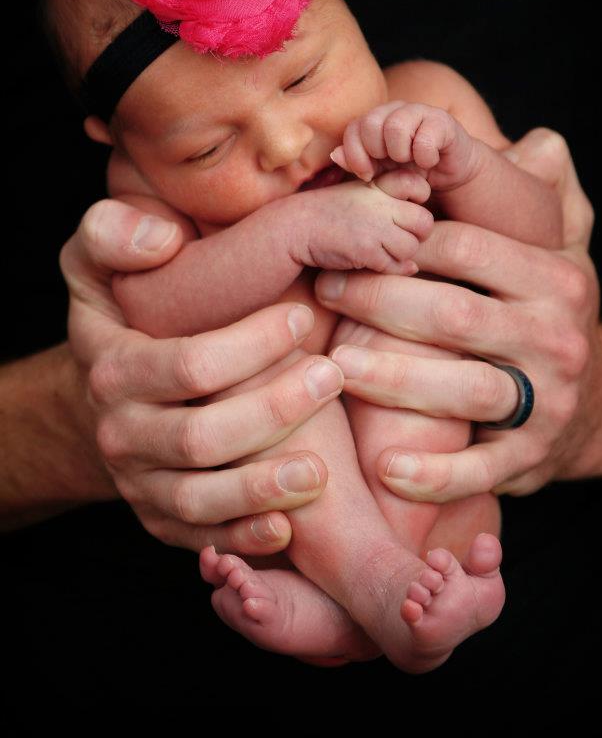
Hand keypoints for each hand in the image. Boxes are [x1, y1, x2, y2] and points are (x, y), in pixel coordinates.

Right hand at [61, 198, 341, 552]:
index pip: (189, 365)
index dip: (251, 345)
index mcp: (114, 370)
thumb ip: (111, 236)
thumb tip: (162, 240)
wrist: (102, 397)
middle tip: (333, 377)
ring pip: (200, 500)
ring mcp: (141, 484)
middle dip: (273, 410)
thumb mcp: (94, 265)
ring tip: (320, 471)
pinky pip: (201, 539)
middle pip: (200, 438)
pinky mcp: (161, 520)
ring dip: (262, 489)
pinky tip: (288, 527)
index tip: (303, 317)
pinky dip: (243, 538)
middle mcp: (123, 434)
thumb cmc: (120, 319)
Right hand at [294, 171, 431, 274]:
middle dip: (414, 234)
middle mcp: (380, 203)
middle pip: (424, 222)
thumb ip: (389, 204)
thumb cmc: (328, 213)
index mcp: (378, 184)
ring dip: (399, 255)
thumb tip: (413, 228)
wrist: (295, 228)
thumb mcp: (357, 195)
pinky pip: (394, 266)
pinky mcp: (367, 250)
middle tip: (395, 238)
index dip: (417, 199)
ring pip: (411, 248)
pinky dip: (386, 268)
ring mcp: (375, 227)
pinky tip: (370, 261)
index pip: (418, 184)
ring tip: (379, 250)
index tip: (402, 210)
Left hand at [317, 130, 601, 500]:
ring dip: (394, 378)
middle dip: (379, 300)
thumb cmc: (540, 312)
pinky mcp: (534, 456)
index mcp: (553, 275)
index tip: (349, 241)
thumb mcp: (553, 247)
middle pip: (454, 314)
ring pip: (464, 387)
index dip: (400, 242)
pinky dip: (433, 472)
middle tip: (325, 291)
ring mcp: (550, 399)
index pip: (466, 248)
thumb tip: (537, 140)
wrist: (598, 402)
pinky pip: (481, 467)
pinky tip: (385, 467)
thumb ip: (538, 194)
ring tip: (337, 365)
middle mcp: (557, 334)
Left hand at [331, 99, 477, 189]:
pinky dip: (425, 157)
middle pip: (371, 123)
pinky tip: (429, 161)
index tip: (366, 174)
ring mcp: (419, 111)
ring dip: (401, 153)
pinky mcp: (442, 121)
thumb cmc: (411, 171)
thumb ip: (357, 163)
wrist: (448, 174)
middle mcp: (395, 110)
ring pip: (395, 127)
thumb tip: (335, 154)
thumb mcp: (379, 172)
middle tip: (391, 163)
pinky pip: (424, 139)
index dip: (355, 154)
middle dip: (377, 152)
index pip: (353, 128)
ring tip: (410, 161)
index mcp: (376, 119)